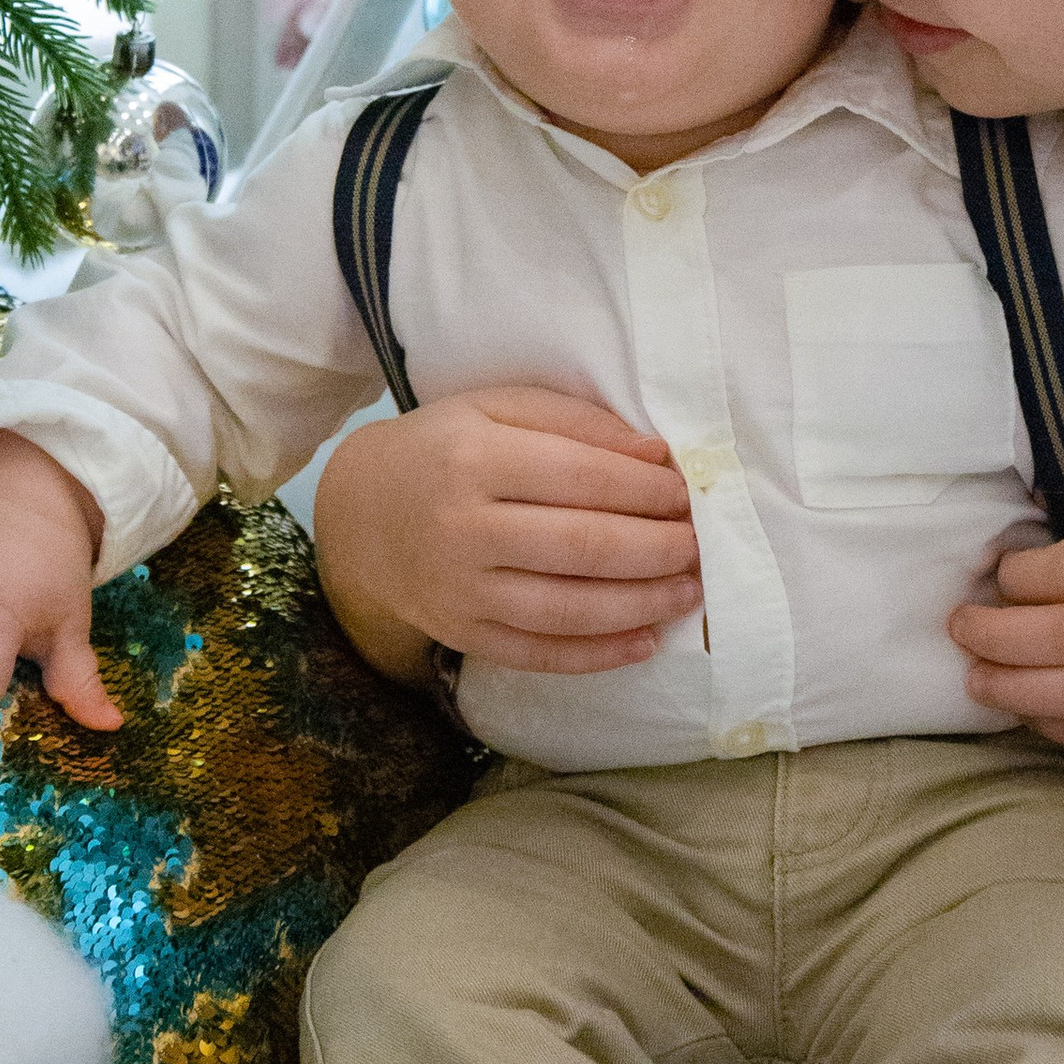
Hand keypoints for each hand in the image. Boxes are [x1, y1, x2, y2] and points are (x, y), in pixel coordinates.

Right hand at [313, 386, 700, 678]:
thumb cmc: (445, 449)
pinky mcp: (462, 634)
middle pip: (581, 548)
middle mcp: (463, 529)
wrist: (362, 514)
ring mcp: (460, 591)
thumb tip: (654, 456)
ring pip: (566, 609)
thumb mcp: (497, 409)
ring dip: (641, 604)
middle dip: (656, 549)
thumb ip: (574, 422)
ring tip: (690, 591)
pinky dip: (597, 655)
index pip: (580, 478)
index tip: (687, 493)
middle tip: (701, 546)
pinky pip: (538, 655)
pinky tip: (644, 641)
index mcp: (474, 459)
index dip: (645, 490)